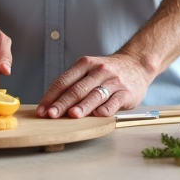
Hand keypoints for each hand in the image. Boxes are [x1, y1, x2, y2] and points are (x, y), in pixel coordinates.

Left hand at [37, 53, 151, 118]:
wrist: (137, 64)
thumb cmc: (107, 72)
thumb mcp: (89, 70)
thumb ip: (75, 83)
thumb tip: (52, 104)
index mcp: (85, 64)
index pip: (63, 81)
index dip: (51, 96)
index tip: (42, 110)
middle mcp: (98, 71)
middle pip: (77, 89)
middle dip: (62, 103)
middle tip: (51, 115)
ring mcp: (113, 81)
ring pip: (94, 95)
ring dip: (82, 106)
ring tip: (72, 115)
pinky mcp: (126, 92)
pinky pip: (114, 102)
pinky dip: (105, 109)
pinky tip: (97, 116)